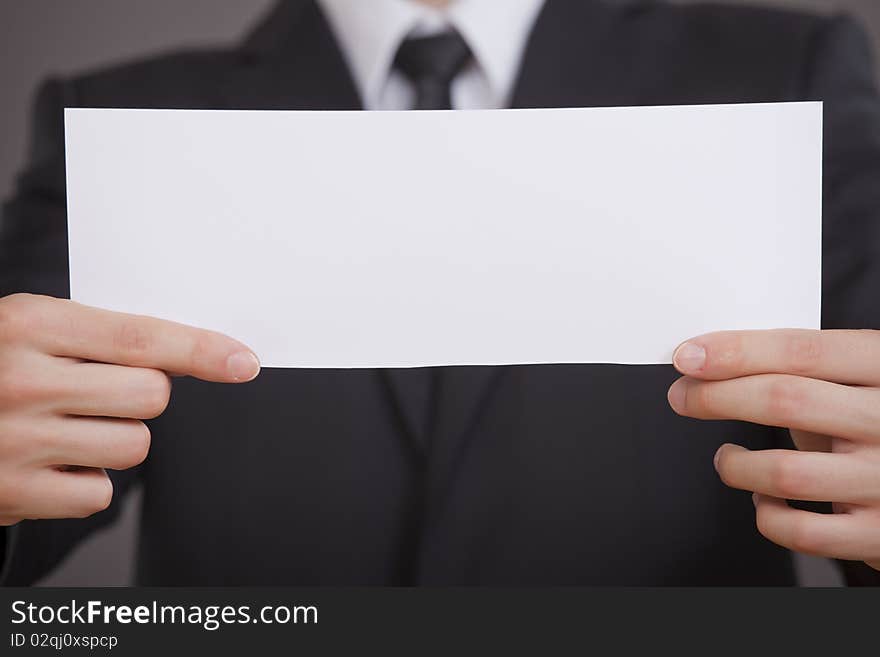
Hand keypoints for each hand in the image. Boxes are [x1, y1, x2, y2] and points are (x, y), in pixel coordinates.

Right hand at [0, 293, 259, 524]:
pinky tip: (49, 464)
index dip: (201, 349)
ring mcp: (14, 440)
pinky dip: (86, 483)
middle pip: (150, 396)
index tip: (243, 361)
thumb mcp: (28, 330)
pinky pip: (99, 494)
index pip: (140, 337)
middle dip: (141, 398)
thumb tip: (194, 350)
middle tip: (100, 394)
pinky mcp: (11, 493)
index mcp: (28, 324)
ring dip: (115, 441)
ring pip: (134, 446)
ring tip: (68, 429)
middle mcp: (21, 380)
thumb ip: (99, 336)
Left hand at [667, 329, 879, 570]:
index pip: (802, 350)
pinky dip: (766, 516)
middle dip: (716, 397)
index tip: (688, 356)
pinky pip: (802, 532)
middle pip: (785, 400)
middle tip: (684, 397)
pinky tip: (762, 498)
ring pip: (784, 471)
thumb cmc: (879, 421)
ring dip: (735, 464)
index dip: (736, 351)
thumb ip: (805, 371)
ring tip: (728, 458)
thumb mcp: (857, 379)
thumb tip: (714, 362)